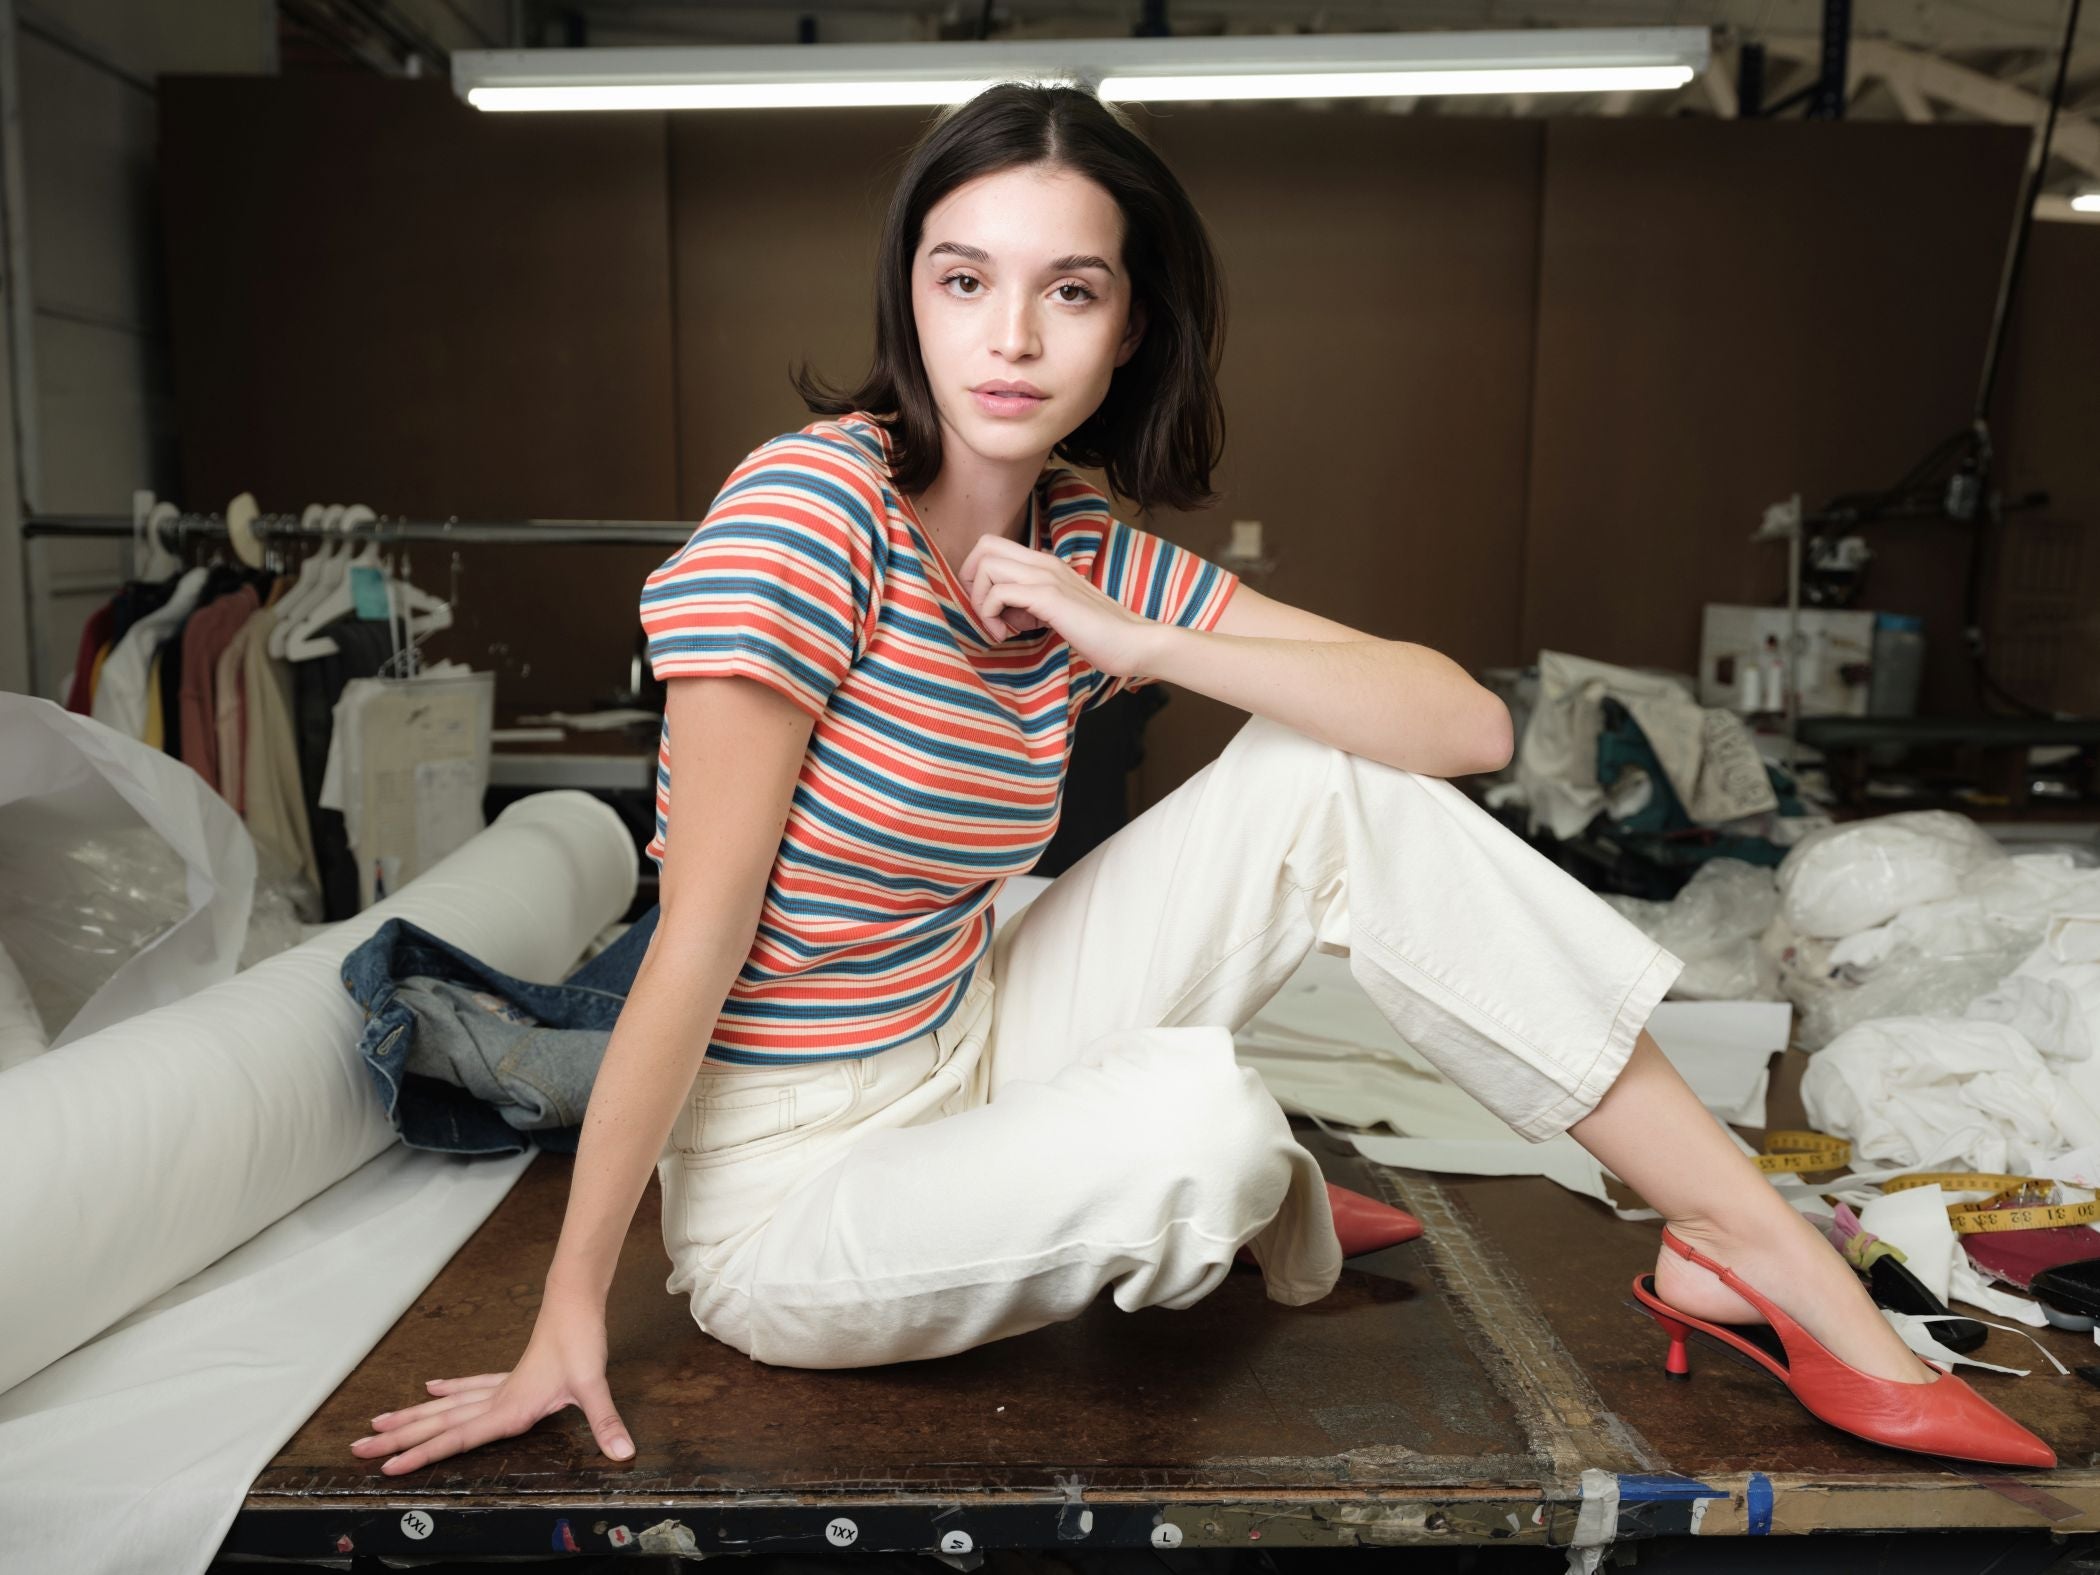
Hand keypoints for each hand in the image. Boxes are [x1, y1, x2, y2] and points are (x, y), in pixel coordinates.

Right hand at [349, 1294, 633, 1475]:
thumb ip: (604, 1421)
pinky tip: (431, 1388)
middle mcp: (496, 1399)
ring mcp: (500, 1386)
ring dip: (412, 1417)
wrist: (575, 1301)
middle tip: (357, 1450)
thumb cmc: (580, 1341)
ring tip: (377, 1426)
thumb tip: (622, 1451)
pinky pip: (470, 1388)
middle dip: (397, 1439)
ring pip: (445, 1407)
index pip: (456, 1438)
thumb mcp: (593, 1385)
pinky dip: (448, 1391)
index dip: (420, 1454)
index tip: (388, 1467)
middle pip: (437, 1423)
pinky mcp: (511, 1375)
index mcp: (508, 1408)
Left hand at [958, 535, 1159, 676]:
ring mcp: (1047, 576)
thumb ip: (1034, 603)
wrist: (1135, 643)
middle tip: (987, 613)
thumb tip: (1004, 611)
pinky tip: (1010, 635)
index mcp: (1047, 564)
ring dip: (982, 603)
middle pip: (983, 546)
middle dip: (971, 582)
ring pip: (986, 567)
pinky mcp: (1049, 597)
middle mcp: (1045, 562)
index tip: (993, 609)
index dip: (979, 577)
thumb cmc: (1100, 635)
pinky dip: (992, 617)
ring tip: (1001, 629)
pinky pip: (999, 594)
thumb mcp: (1059, 611)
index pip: (993, 546)